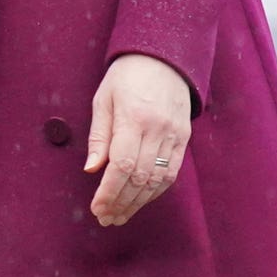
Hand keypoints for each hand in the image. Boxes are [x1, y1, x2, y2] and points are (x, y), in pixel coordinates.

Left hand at [85, 52, 192, 226]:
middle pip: (141, 178)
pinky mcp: (184, 138)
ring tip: (119, 215)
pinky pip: (172, 172)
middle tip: (105, 218)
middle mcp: (158, 129)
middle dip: (122, 202)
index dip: (110, 192)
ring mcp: (175, 135)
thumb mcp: (103, 99)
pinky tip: (140, 200)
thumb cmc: (125, 77)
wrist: (164, 58)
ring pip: (159, 180)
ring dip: (138, 202)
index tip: (97, 208)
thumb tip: (92, 169)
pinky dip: (156, 190)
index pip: (123, 165)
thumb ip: (99, 136)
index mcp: (134, 118)